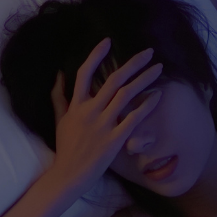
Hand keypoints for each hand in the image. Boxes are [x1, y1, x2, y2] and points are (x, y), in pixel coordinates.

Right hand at [47, 37, 162, 194]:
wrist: (68, 174)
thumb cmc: (65, 148)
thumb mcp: (59, 119)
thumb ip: (59, 96)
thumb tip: (59, 74)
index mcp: (76, 105)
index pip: (84, 73)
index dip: (96, 55)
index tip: (108, 42)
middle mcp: (90, 111)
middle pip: (114, 80)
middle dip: (133, 63)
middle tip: (149, 52)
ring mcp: (102, 125)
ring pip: (126, 95)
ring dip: (144, 79)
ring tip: (158, 68)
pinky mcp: (114, 140)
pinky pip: (133, 119)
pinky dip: (146, 106)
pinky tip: (157, 96)